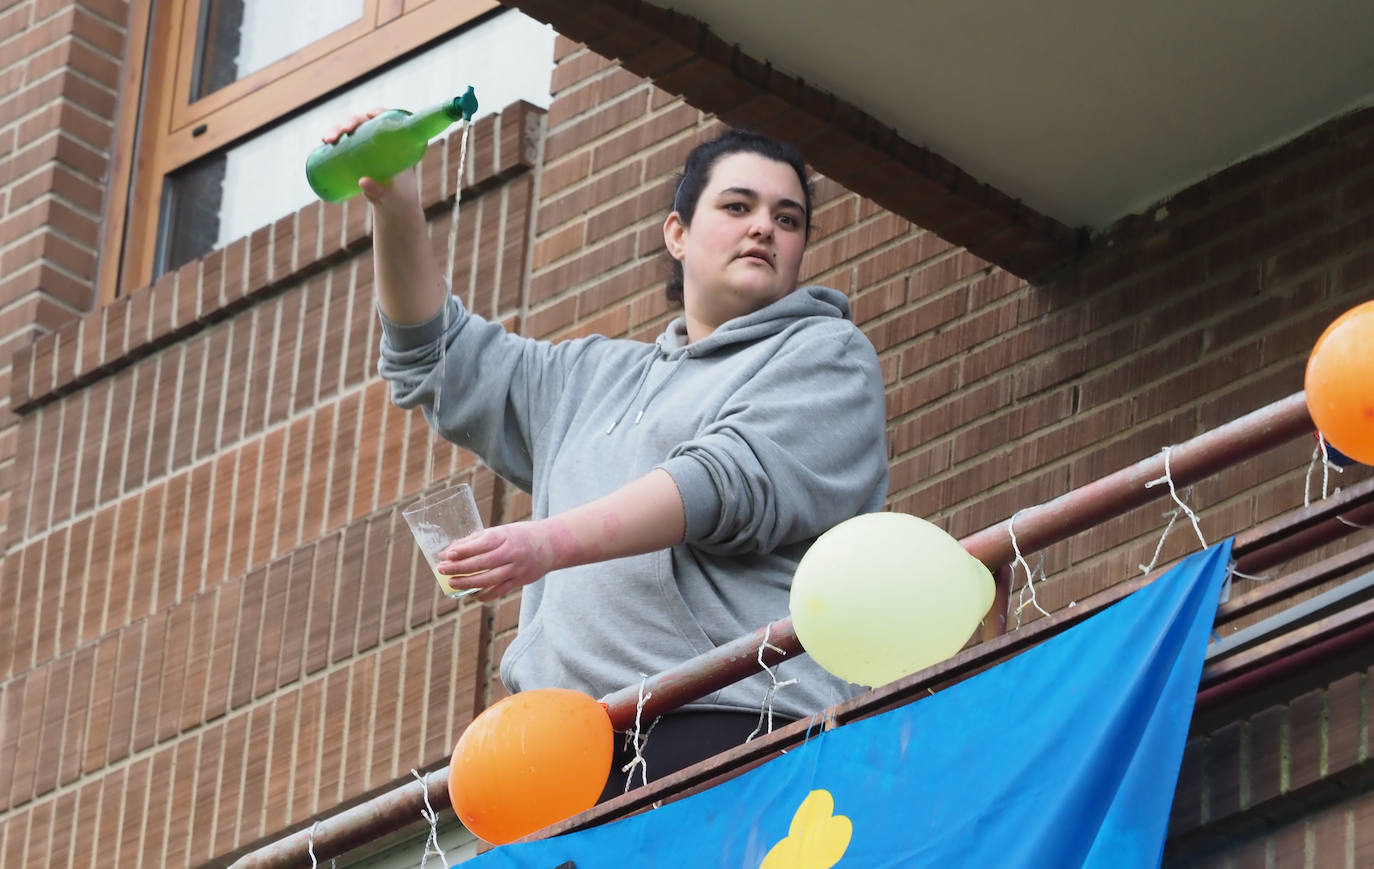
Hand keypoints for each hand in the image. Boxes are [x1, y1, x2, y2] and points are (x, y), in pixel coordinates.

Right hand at [320, 107, 420, 218]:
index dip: (378, 113)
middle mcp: (380, 141)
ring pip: (350, 132)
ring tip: (327, 139)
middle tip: (343, 131)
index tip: (370, 115)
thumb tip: (362, 181)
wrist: (393, 207)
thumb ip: (380, 190)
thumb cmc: (399, 197)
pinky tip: (324, 140)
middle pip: (365, 123)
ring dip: (337, 130)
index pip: (388, 121)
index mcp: (396, 144)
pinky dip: (334, 139)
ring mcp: (366, 148)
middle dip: (350, 123)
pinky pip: (343, 143)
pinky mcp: (355, 157)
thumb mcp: (391, 195)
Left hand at [436, 522, 558, 601]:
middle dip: (459, 567)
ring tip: (452, 583)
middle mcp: (511, 553)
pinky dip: (485, 594)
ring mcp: (516, 568)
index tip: (446, 554)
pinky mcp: (520, 581)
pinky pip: (500, 591)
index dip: (463, 550)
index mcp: (505, 536)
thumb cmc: (521, 535)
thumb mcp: (502, 531)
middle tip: (442, 569)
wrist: (551, 545)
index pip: (481, 544)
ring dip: (468, 582)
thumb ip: (479, 540)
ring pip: (489, 579)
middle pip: (482, 563)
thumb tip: (453, 549)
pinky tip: (472, 595)